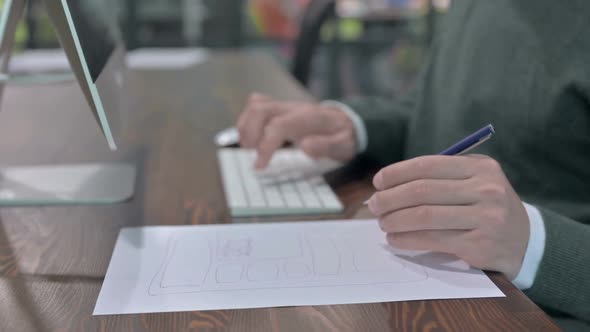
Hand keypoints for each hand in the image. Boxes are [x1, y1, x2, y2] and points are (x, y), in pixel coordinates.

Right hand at [237, 93, 356, 168]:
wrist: (346, 121)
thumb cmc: (342, 137)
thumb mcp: (343, 146)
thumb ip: (326, 146)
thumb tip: (305, 146)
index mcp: (308, 118)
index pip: (279, 126)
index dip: (265, 145)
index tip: (259, 166)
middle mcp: (293, 108)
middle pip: (260, 109)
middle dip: (250, 134)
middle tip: (252, 156)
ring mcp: (284, 106)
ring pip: (255, 106)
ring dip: (245, 128)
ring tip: (249, 149)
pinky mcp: (278, 108)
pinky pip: (256, 106)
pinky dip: (248, 122)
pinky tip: (252, 139)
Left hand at [367, 154, 529, 279]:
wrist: (524, 241)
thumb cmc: (486, 207)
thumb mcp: (475, 182)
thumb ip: (440, 178)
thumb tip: (389, 185)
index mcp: (481, 167)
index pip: (428, 165)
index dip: (397, 173)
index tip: (378, 182)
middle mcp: (486, 189)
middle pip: (422, 190)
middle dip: (390, 198)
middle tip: (374, 205)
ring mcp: (485, 217)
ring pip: (424, 215)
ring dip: (394, 220)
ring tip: (382, 222)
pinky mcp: (480, 244)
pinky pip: (432, 239)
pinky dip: (407, 239)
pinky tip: (395, 239)